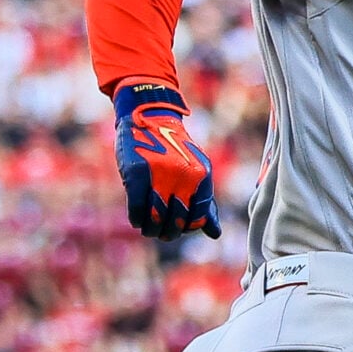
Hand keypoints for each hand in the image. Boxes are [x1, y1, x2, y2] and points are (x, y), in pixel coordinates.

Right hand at [112, 80, 219, 240]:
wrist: (149, 117)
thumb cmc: (174, 150)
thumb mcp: (196, 171)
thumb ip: (204, 203)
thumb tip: (215, 234)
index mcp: (202, 176)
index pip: (198, 217)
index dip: (188, 228)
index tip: (180, 228)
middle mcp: (183, 176)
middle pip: (177, 220)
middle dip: (169, 232)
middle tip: (162, 234)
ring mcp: (159, 174)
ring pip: (156, 217)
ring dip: (151, 229)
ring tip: (149, 229)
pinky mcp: (137, 173)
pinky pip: (137, 208)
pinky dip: (137, 218)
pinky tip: (137, 219)